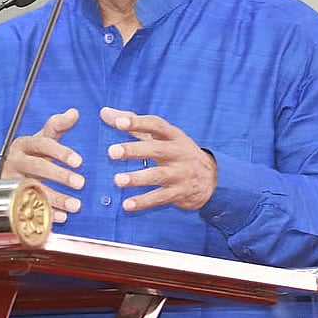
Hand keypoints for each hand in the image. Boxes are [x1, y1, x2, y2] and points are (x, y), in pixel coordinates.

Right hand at [0, 108, 84, 222]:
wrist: (7, 171)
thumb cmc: (31, 153)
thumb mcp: (42, 137)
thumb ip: (58, 126)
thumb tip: (74, 112)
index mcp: (25, 143)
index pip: (43, 144)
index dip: (61, 152)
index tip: (79, 161)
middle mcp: (16, 160)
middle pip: (38, 166)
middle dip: (60, 175)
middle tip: (81, 183)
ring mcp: (12, 179)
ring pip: (35, 188)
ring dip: (57, 198)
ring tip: (76, 205)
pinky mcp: (12, 197)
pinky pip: (30, 206)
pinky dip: (47, 213)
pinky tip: (62, 217)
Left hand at [101, 106, 216, 211]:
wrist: (213, 178)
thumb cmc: (177, 152)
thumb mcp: (162, 136)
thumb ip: (133, 125)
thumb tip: (104, 112)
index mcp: (173, 136)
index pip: (156, 125)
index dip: (138, 122)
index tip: (119, 122)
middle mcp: (178, 153)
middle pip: (156, 149)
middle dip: (134, 150)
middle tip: (111, 152)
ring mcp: (180, 174)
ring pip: (158, 175)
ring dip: (137, 178)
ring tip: (117, 180)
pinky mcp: (179, 193)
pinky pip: (160, 198)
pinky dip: (143, 202)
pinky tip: (127, 205)